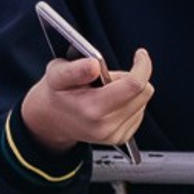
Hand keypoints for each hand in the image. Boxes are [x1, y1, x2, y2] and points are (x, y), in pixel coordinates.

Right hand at [18, 48, 153, 153]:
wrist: (50, 120)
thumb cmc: (56, 93)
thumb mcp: (57, 74)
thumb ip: (75, 69)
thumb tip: (93, 66)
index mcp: (92, 109)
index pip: (133, 86)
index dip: (142, 66)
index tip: (140, 55)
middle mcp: (105, 126)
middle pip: (144, 92)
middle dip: (129, 78)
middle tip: (107, 78)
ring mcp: (114, 135)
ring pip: (144, 101)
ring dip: (129, 91)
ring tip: (104, 91)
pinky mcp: (121, 138)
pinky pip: (140, 112)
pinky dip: (130, 102)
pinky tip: (110, 103)